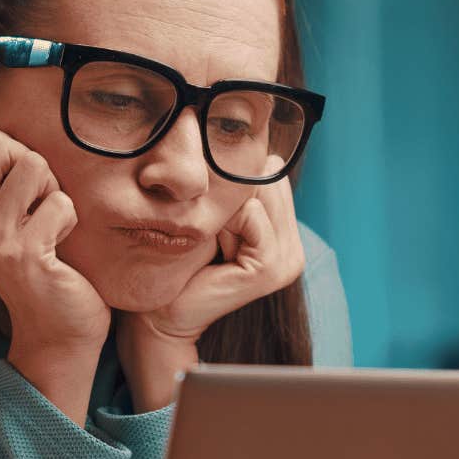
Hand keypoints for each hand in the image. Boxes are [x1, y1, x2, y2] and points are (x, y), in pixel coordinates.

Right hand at [0, 115, 108, 421]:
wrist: (55, 326)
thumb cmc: (37, 255)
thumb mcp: (1, 208)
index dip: (3, 145)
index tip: (11, 186)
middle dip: (29, 163)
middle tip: (34, 204)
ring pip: (32, 164)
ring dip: (53, 192)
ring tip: (46, 226)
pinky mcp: (21, 255)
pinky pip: (60, 202)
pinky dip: (69, 220)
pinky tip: (57, 250)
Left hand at [138, 159, 305, 344]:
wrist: (163, 314)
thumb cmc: (181, 263)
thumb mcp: (216, 219)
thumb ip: (237, 191)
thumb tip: (248, 144)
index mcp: (286, 237)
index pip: (273, 174)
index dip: (236, 182)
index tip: (212, 214)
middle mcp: (294, 249)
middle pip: (269, 179)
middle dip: (234, 193)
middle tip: (211, 230)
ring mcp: (288, 261)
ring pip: (259, 192)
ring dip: (227, 207)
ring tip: (211, 238)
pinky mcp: (271, 268)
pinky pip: (251, 214)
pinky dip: (226, 221)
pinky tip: (212, 245)